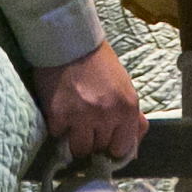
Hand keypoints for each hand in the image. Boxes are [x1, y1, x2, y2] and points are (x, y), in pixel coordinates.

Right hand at [27, 41, 145, 162]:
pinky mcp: (58, 115)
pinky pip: (59, 135)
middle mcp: (106, 115)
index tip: (106, 141)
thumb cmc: (100, 63)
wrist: (71, 41)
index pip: (122, 149)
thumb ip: (132, 119)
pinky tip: (61, 112)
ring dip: (76, 139)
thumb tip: (132, 150)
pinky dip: (59, 127)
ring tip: (74, 123)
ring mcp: (81, 117)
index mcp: (127, 108)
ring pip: (79, 149)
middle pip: (99, 149)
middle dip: (94, 140)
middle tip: (88, 124)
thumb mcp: (125, 87)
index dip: (113, 146)